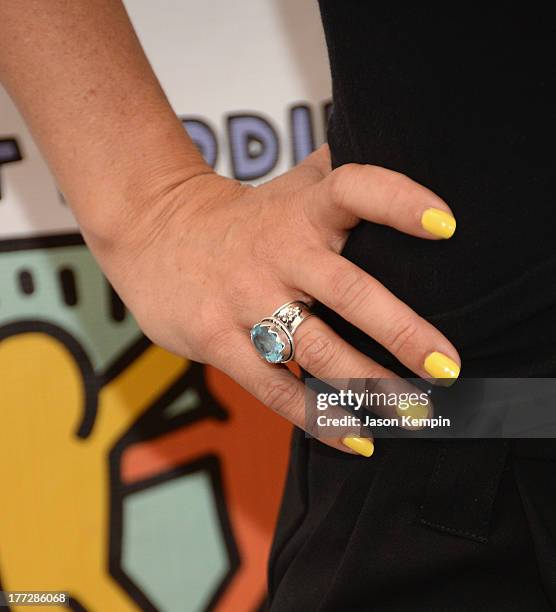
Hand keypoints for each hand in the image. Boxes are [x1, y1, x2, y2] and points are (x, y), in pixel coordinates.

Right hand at [89, 144, 459, 456]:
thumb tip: (390, 143)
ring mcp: (245, 300)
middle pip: (348, 291)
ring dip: (368, 387)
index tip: (447, 226)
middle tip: (447, 368)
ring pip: (317, 351)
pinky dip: (320, 418)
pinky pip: (276, 388)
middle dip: (401, 332)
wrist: (153, 231)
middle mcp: (277, 252)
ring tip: (412, 415)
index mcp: (301, 211)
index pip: (354, 189)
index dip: (400, 201)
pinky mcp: (217, 340)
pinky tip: (360, 440)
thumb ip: (336, 174)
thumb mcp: (286, 186)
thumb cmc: (240, 218)